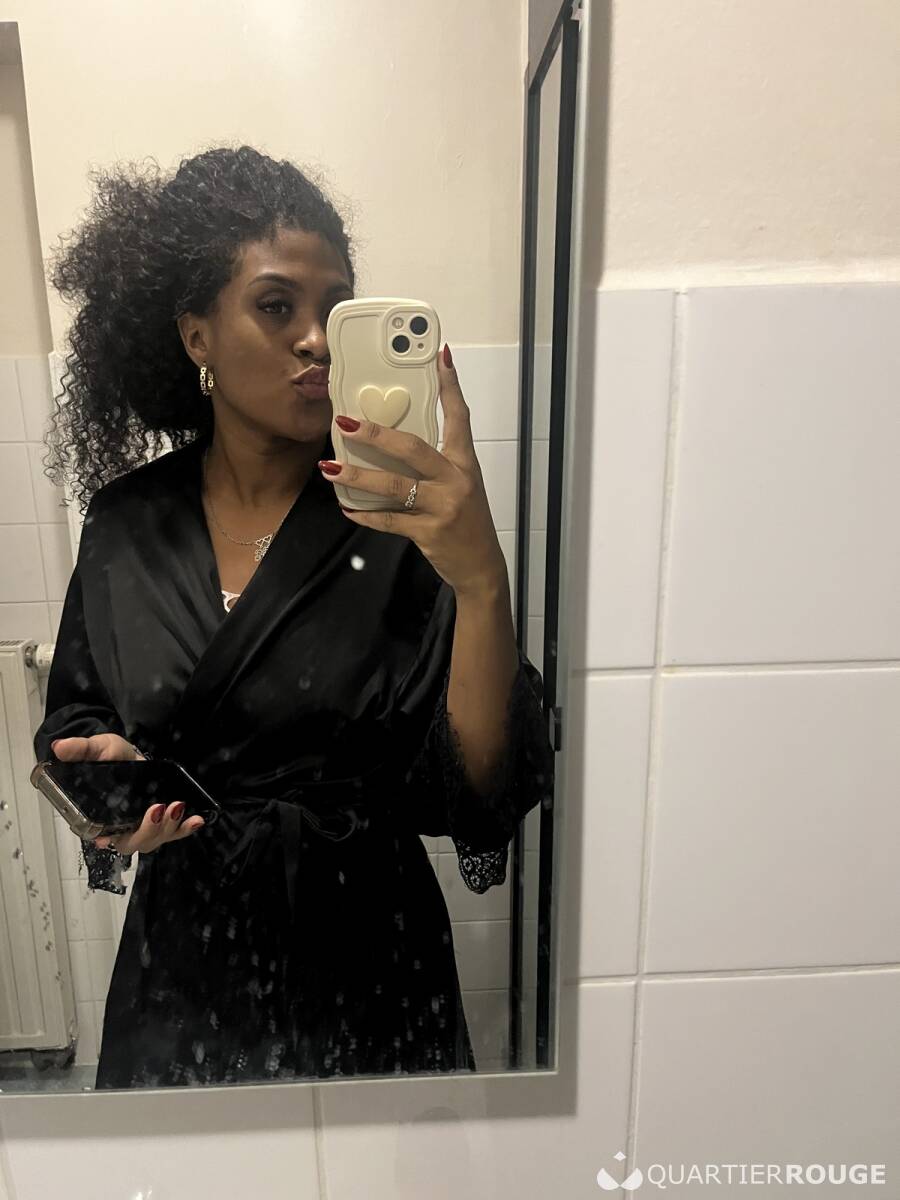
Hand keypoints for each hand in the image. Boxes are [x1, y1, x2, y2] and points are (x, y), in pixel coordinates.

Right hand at [50, 732, 203, 853]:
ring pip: (154, 840)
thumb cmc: (111, 756)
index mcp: (100, 815)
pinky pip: (174, 831)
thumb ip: (80, 749)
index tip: (109, 837)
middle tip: (157, 809)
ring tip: (177, 807)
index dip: (108, 839)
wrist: (130, 753)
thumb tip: (60, 747)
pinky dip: (185, 828)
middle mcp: (122, 826)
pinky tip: (197, 820)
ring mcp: (143, 824)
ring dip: (169, 828)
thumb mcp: (97, 748)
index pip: (102, 835)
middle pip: (133, 842)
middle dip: (148, 831)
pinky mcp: (162, 820)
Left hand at [321, 344, 508, 598]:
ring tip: (331, 468)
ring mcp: (442, 507)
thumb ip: (435, 464)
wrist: (481, 566)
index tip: (440, 356)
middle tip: (346, 423)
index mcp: (464, 464)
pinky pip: (388, 520)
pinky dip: (364, 514)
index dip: (450, 386)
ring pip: (394, 486)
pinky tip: (347, 507)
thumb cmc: (467, 520)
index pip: (458, 417)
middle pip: (413, 449)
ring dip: (358, 476)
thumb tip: (392, 441)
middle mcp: (455, 481)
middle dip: (377, 435)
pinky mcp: (427, 532)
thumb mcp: (460, 485)